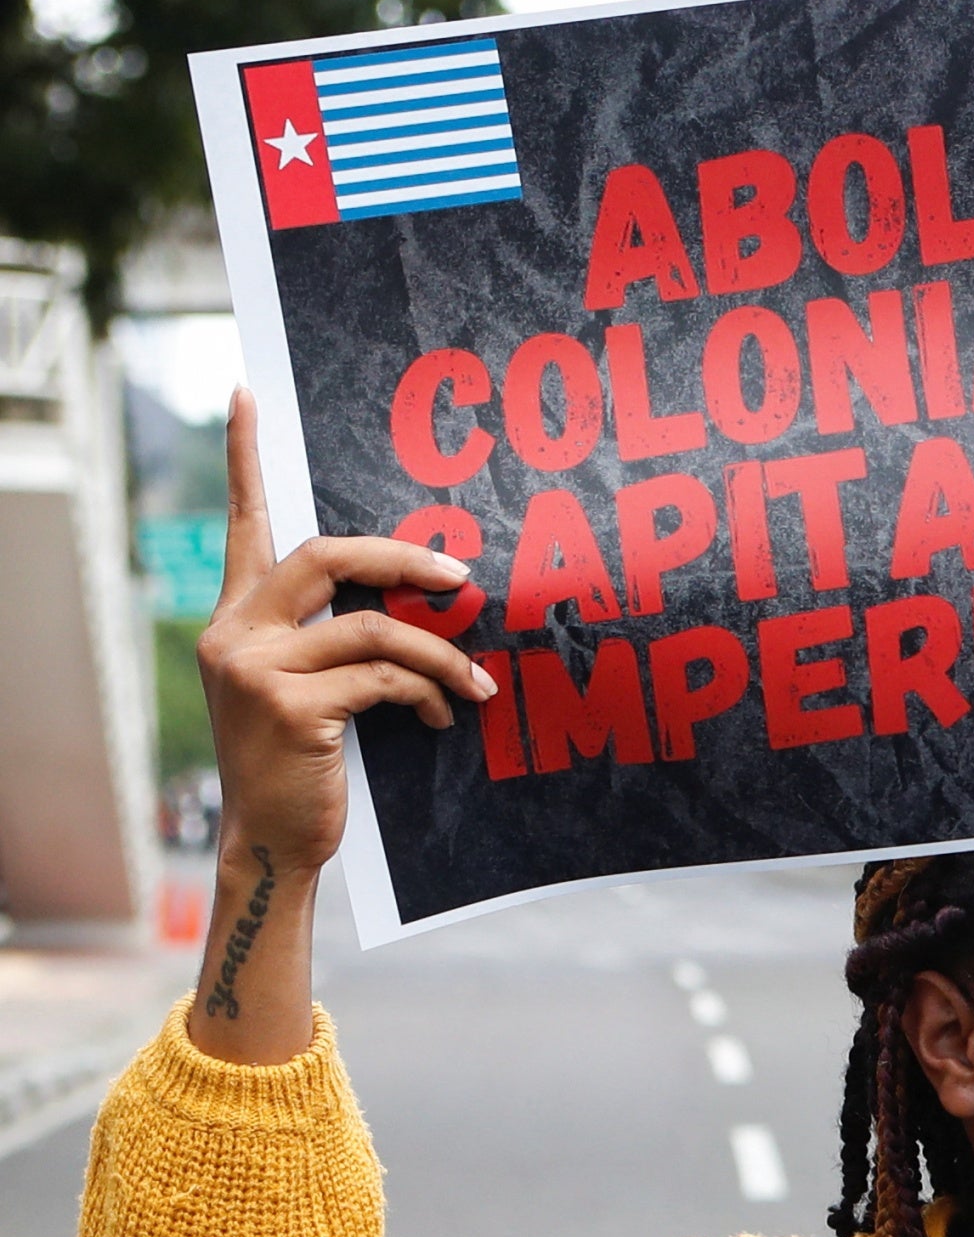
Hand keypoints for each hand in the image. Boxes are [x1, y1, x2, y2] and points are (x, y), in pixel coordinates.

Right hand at [199, 389, 489, 879]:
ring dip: (441, 654)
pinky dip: (429, 695)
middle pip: (329, 557)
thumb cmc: (302, 762)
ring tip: (476, 686)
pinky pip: (386, 678)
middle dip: (405, 559)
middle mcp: (234, 631)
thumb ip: (332, 638)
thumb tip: (416, 600)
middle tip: (461, 574)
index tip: (246, 395)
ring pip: (375, 627)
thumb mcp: (305, 688)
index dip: (245, 458)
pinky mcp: (291, 708)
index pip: (244, 523)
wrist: (274, 840)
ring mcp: (257, 669)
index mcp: (237, 616)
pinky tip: (442, 721)